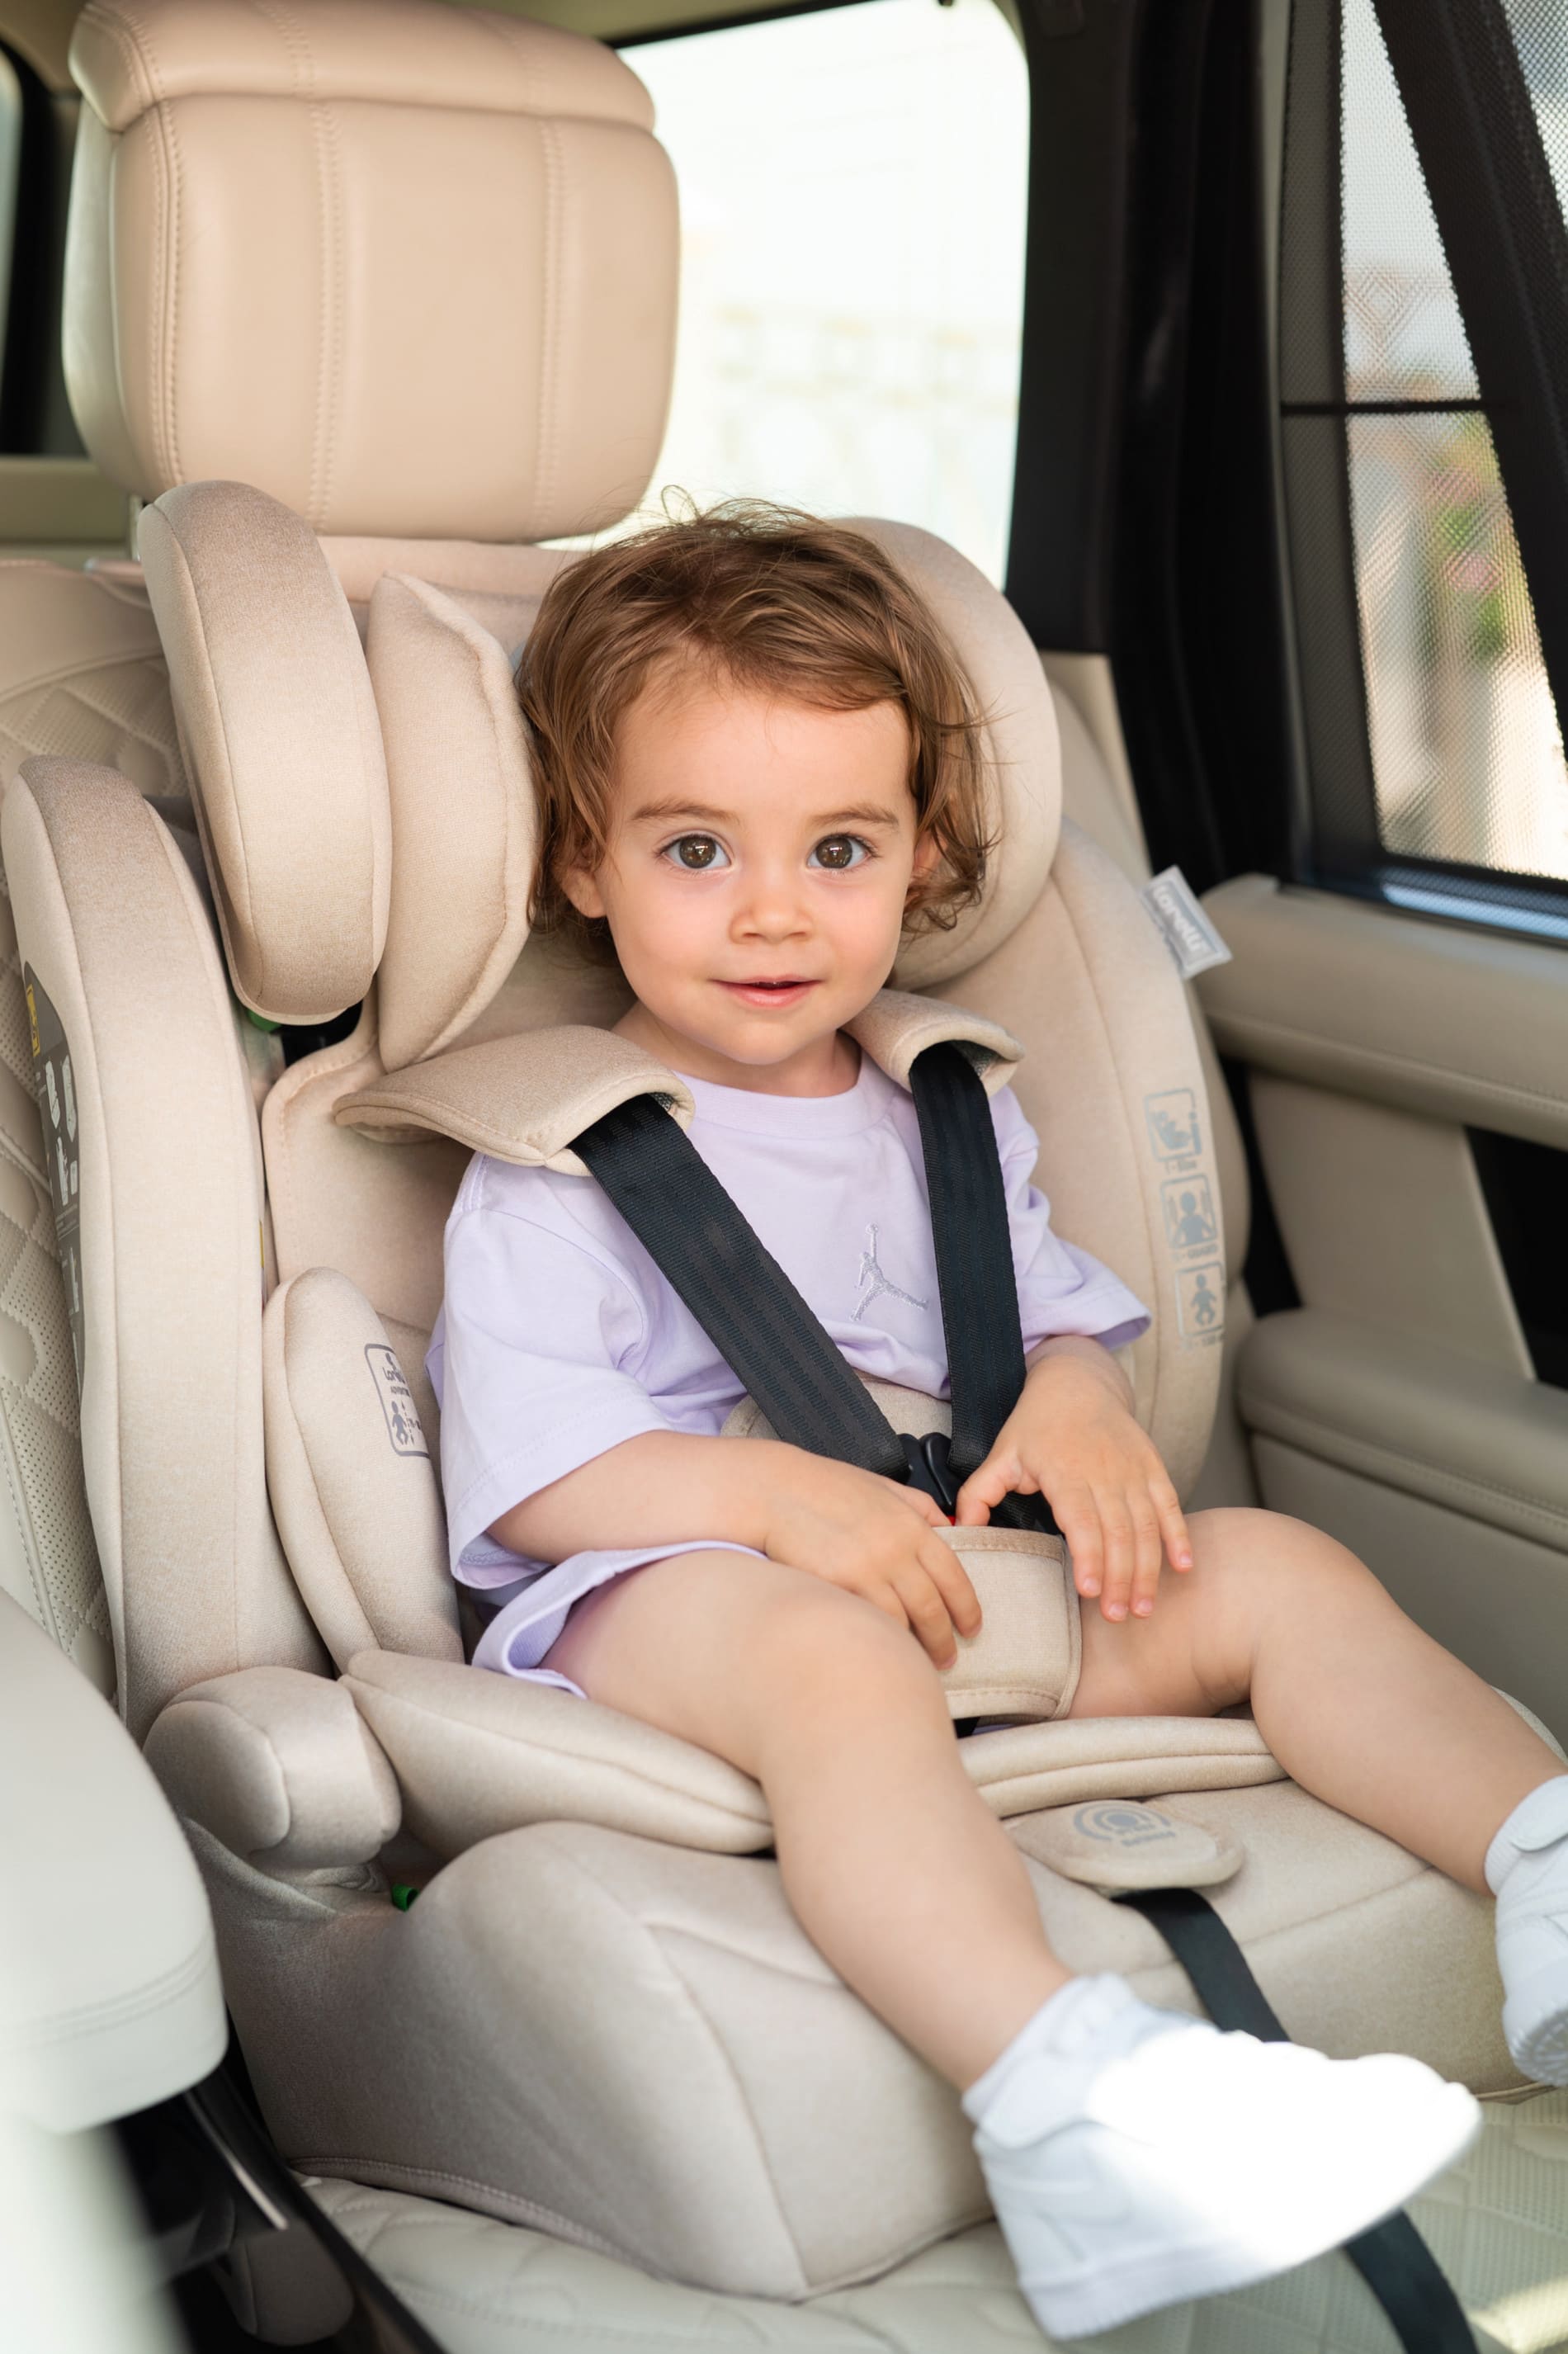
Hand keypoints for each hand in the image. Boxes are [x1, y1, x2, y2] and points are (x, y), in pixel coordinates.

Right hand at [758, 1448, 982, 1668]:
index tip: (971, 1628)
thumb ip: (919, 1507)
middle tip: (948, 1658)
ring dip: (913, 1647)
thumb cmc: (826, 1486)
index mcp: (913, 1525)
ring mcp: (867, 1570)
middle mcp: (896, 1550)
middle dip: (943, 1640)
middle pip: (932, 1608)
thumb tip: (947, 1528)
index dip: (967, 1609)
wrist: (777, 1490)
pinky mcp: (839, 1586)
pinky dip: (880, 1637)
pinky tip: (882, 1647)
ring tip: (915, 1660)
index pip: (954, 1577)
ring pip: (902, 1622)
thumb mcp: (884, 1486)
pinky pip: (869, 1622)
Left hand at [953, 1344, 1191, 1622]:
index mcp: (1065, 1470)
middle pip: (1118, 1532)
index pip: (1081, 1519)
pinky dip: (1179, 1537)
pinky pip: (1169, 1505)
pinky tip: (1183, 1567)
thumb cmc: (1037, 1424)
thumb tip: (960, 1531)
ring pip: (1146, 1526)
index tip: (1088, 1590)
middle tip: (1117, 1616)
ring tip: (1143, 1607)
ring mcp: (1133, 1469)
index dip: (1088, 1556)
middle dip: (1120, 1579)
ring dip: (1148, 1569)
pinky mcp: (1153, 1467)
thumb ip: (978, 1494)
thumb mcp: (1001, 1453)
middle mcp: (1104, 1471)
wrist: (1078, 1381)